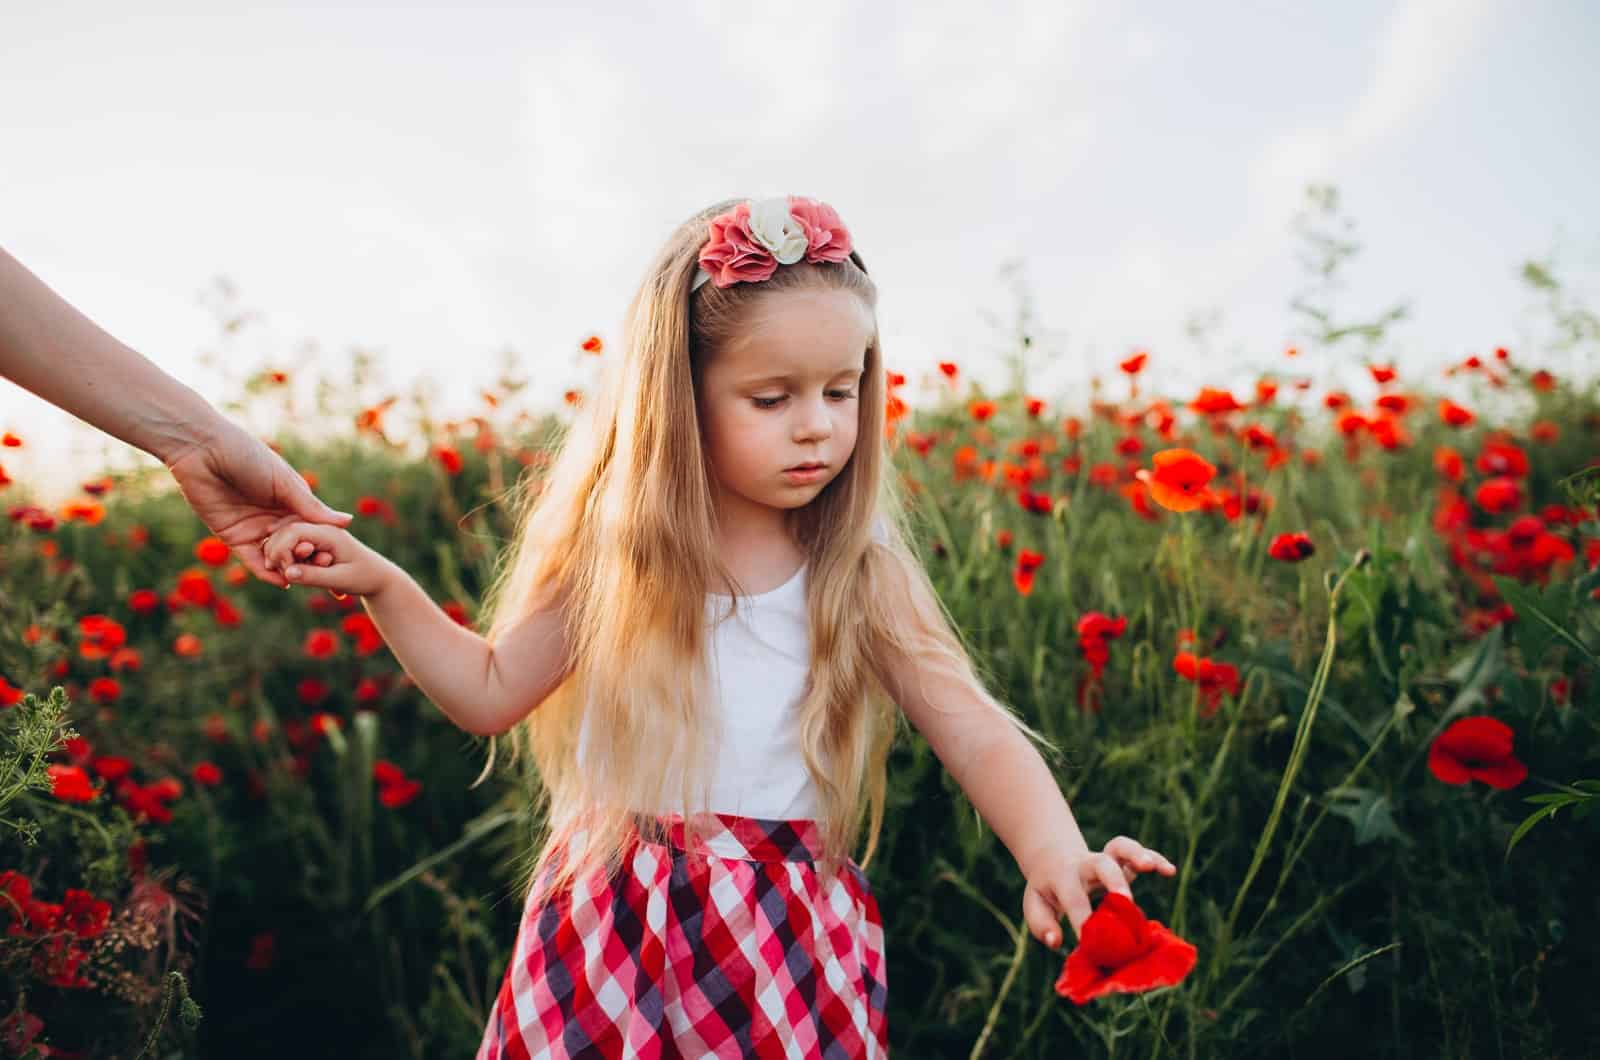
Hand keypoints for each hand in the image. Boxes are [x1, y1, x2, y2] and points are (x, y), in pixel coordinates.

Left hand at [164, 422, 351, 588]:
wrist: (203, 451)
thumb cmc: (247, 456)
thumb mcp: (284, 483)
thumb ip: (312, 507)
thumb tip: (347, 522)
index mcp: (290, 500)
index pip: (311, 528)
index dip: (321, 542)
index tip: (333, 556)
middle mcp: (274, 516)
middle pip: (294, 544)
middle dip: (306, 558)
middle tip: (319, 571)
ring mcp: (254, 527)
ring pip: (275, 554)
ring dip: (287, 567)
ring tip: (302, 579)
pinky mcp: (232, 536)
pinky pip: (252, 558)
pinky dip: (265, 571)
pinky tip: (281, 581)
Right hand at [259, 519, 394, 598]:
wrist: (380, 577)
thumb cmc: (365, 577)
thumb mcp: (341, 579)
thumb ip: (314, 576)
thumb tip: (287, 574)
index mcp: (328, 531)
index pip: (293, 531)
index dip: (281, 550)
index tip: (284, 572)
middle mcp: (319, 528)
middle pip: (284, 532)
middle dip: (276, 553)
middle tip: (282, 577)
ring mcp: (314, 533)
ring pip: (284, 538)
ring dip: (280, 557)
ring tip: (287, 579)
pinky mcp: (311, 542)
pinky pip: (290, 546)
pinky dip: (286, 559)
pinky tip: (291, 576)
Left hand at [1021, 836, 1176, 949]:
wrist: (1053, 858)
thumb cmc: (1046, 890)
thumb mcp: (1034, 905)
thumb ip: (1041, 924)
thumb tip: (1056, 941)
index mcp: (1061, 877)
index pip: (1074, 898)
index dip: (1083, 919)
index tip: (1092, 941)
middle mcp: (1084, 864)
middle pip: (1099, 864)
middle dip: (1113, 881)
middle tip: (1126, 901)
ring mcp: (1103, 858)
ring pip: (1118, 847)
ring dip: (1135, 854)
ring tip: (1150, 866)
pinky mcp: (1121, 859)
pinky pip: (1138, 852)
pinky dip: (1155, 857)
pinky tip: (1170, 871)